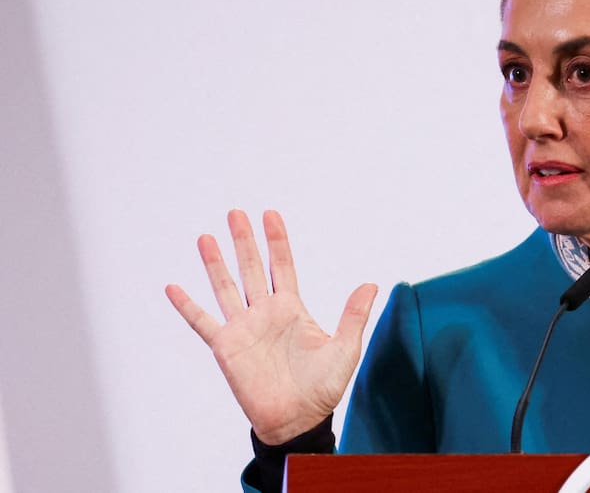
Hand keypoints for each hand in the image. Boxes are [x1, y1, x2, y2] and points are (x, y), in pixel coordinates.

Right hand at [165, 210, 377, 443]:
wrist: (298, 419)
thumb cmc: (323, 388)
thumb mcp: (344, 348)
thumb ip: (353, 315)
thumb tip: (372, 284)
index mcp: (292, 309)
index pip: (281, 266)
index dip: (276, 241)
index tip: (270, 215)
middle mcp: (265, 313)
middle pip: (251, 269)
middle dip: (244, 241)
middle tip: (235, 213)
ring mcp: (243, 328)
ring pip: (225, 287)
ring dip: (215, 263)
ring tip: (206, 237)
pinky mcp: (225, 348)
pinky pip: (202, 322)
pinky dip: (187, 305)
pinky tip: (173, 287)